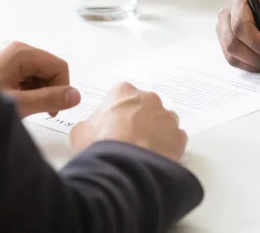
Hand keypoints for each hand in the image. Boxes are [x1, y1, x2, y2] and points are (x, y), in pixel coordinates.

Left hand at [0, 42, 80, 117]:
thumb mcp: (19, 104)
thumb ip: (50, 99)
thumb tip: (75, 96)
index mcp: (21, 52)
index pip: (59, 67)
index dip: (61, 88)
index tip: (53, 108)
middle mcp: (16, 50)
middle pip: (50, 69)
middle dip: (49, 90)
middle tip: (38, 109)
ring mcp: (10, 57)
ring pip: (40, 75)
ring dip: (39, 92)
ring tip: (24, 106)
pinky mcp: (5, 66)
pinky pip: (28, 77)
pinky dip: (29, 91)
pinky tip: (18, 102)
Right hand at [70, 82, 186, 159]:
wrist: (123, 167)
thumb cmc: (100, 146)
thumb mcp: (80, 133)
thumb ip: (89, 125)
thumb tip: (91, 130)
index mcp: (123, 92)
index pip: (122, 97)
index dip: (118, 114)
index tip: (113, 127)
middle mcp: (149, 98)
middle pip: (145, 107)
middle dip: (139, 121)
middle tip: (129, 141)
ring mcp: (167, 116)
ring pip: (163, 122)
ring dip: (156, 133)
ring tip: (143, 152)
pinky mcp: (179, 136)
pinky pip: (175, 139)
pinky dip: (168, 147)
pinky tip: (156, 159)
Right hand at [216, 0, 259, 70]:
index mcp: (240, 1)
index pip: (241, 25)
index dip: (256, 43)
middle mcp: (226, 15)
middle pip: (232, 43)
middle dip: (255, 57)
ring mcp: (223, 31)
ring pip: (232, 55)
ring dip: (253, 64)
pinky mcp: (225, 45)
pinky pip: (234, 61)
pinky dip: (250, 66)